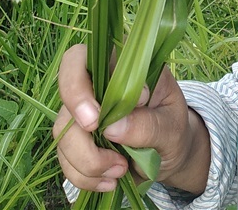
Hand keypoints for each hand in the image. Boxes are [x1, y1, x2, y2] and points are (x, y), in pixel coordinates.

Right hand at [53, 44, 210, 194]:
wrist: (169, 154)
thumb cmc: (173, 128)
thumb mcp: (173, 126)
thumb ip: (149, 124)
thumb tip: (113, 127)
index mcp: (122, 65)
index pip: (84, 57)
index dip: (85, 84)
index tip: (106, 116)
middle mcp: (96, 83)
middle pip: (67, 92)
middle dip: (80, 127)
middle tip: (108, 151)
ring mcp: (82, 111)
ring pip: (63, 131)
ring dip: (88, 161)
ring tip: (121, 170)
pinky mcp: (76, 139)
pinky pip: (65, 158)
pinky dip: (85, 176)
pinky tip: (110, 180)